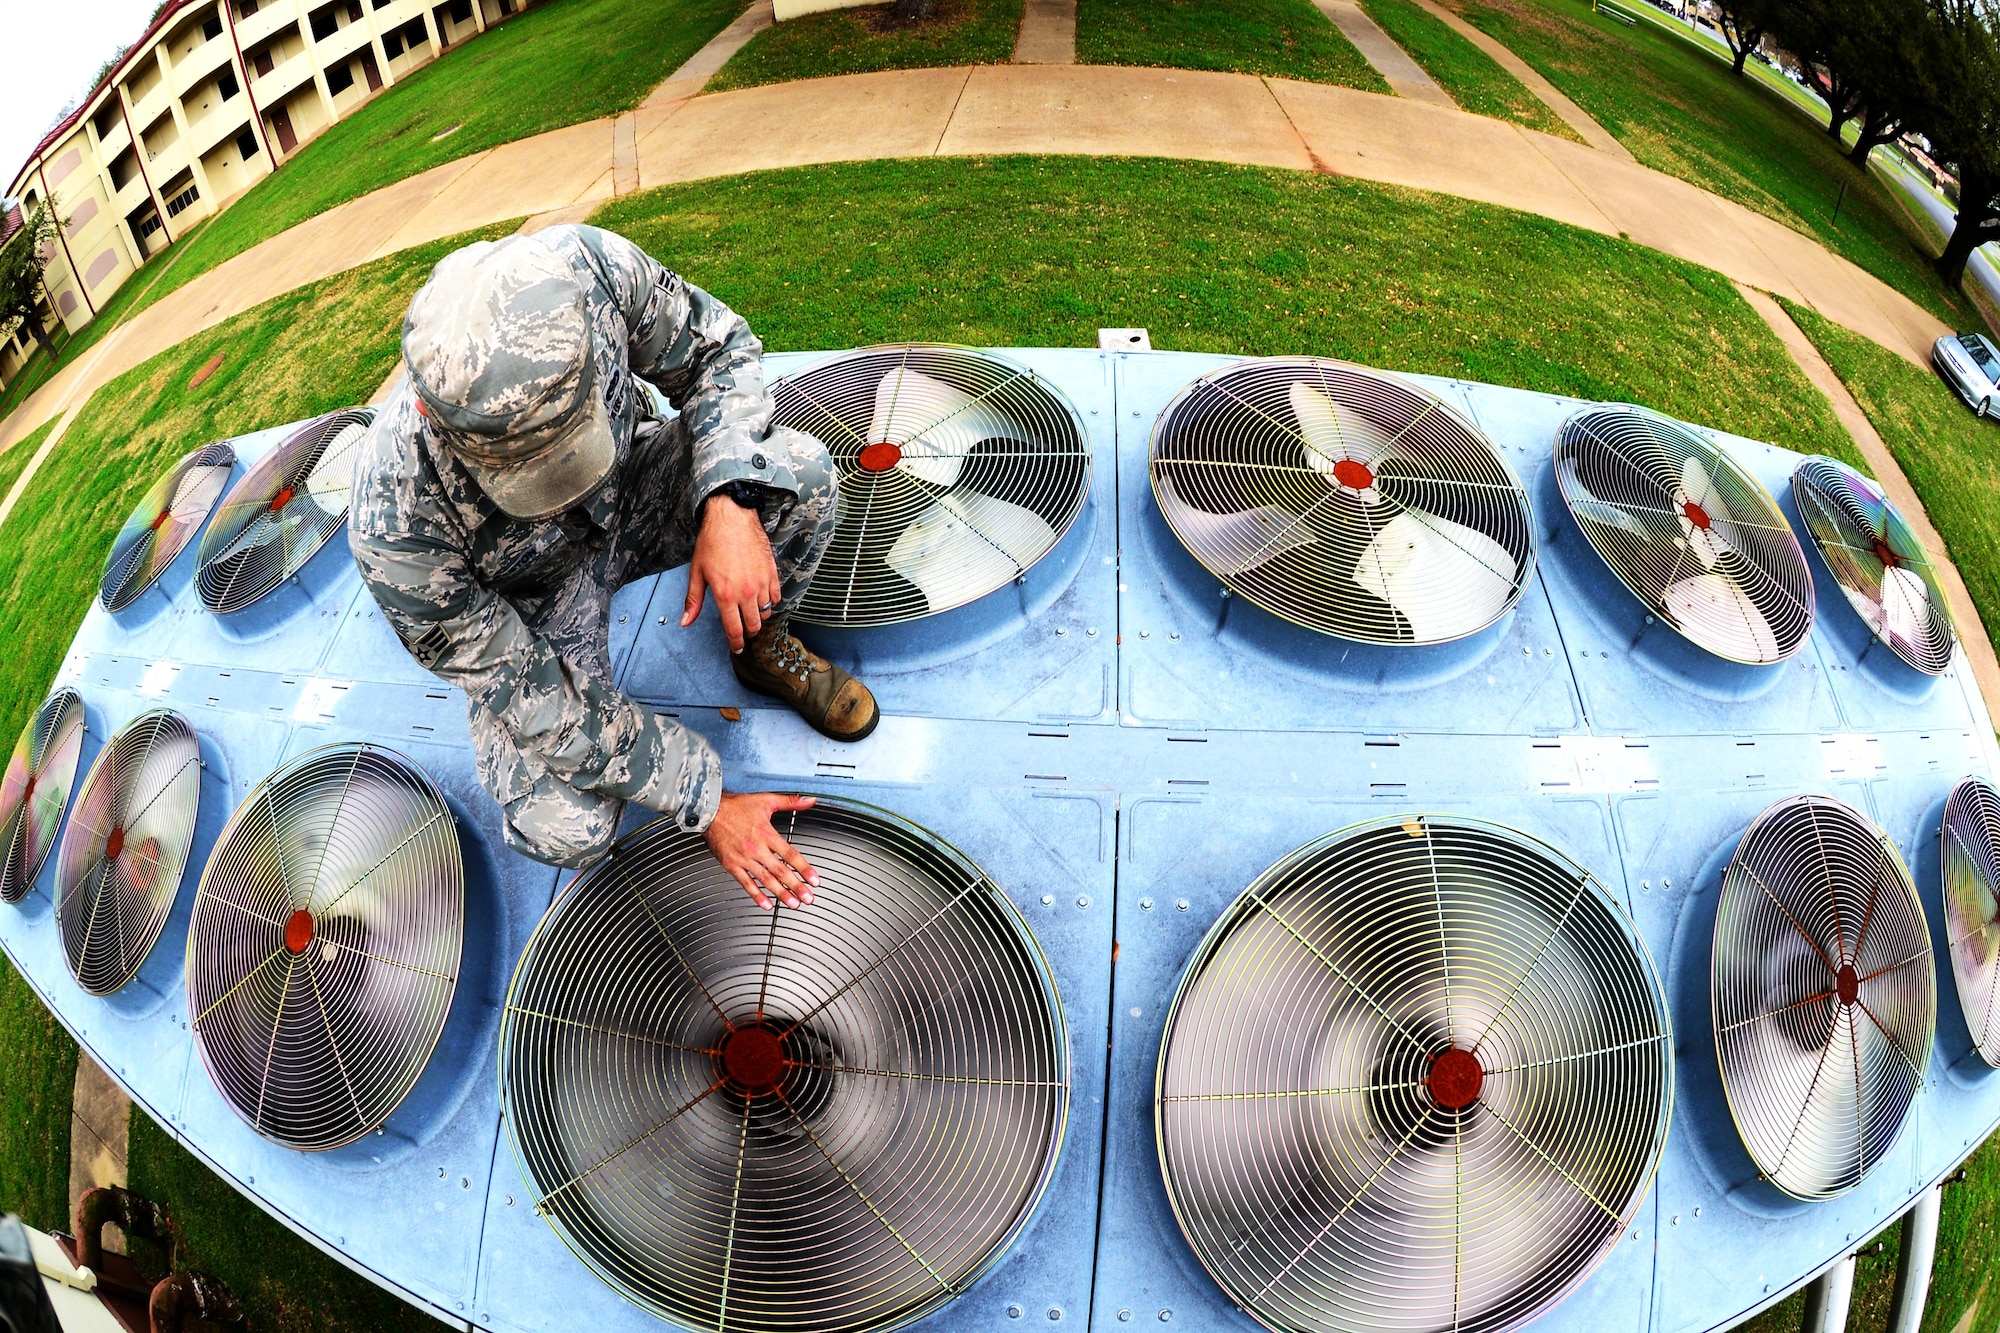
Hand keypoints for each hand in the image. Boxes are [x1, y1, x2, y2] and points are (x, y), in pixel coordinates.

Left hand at [684, 493, 782, 651]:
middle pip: (753, 625)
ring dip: (758, 616)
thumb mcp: (697, 572)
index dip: (735, 643)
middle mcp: (746, 592)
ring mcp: (762, 583)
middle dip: (748, 632)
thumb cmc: (712, 542)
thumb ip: (693, 600)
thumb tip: (686, 622)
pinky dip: (770, 601)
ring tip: (751, 612)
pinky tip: (762, 598)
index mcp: (725, 595)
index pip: (734, 630)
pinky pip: (776, 596)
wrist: (732, 518)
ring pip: (766, 612)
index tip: (735, 647)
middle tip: (743, 630)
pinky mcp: (772, 573)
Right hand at [705, 792, 819, 909]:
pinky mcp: (732, 865)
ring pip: (765, 880)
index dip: (804, 869)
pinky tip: (765, 904)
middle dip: (796, 887)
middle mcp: (757, 848)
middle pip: (781, 871)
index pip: (791, 855)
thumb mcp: (767, 800)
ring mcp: (744, 858)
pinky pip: (745, 883)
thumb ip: (790, 801)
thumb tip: (809, 800)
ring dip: (780, 893)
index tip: (814, 880)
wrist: (710, 811)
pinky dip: (756, 895)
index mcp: (767, 834)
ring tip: (792, 903)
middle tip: (808, 898)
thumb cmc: (735, 806)